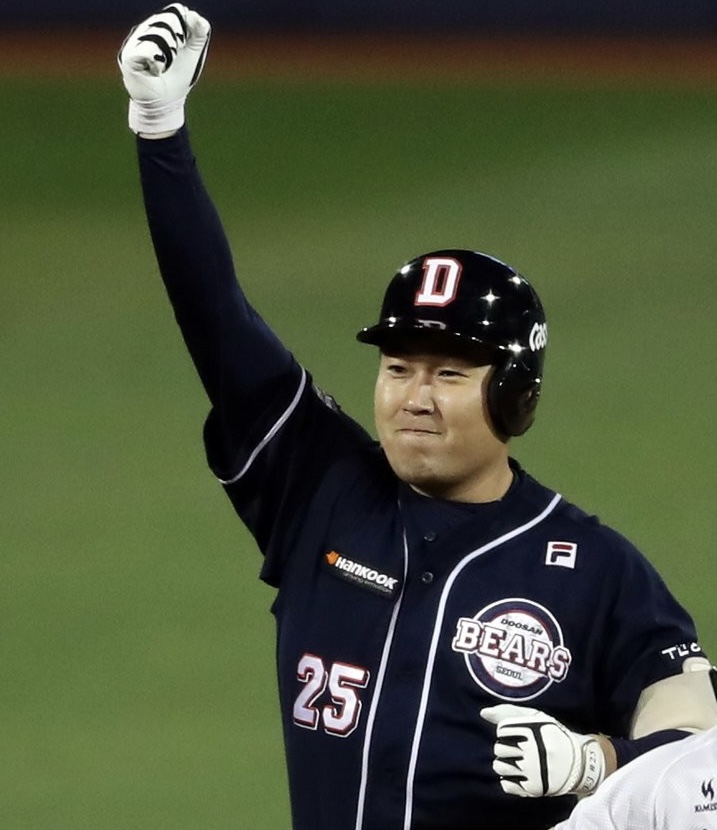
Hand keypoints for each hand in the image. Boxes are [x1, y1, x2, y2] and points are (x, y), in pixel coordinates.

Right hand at [117, 3, 210, 134]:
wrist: (166, 104)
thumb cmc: (177, 78)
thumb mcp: (193, 53)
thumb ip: (199, 33)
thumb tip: (195, 16)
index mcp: (159, 25)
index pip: (176, 12)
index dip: (186, 30)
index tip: (183, 47)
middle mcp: (144, 28)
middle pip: (169, 20)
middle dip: (178, 42)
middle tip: (171, 59)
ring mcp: (134, 41)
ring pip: (160, 34)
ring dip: (169, 55)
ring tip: (163, 66)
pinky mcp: (127, 56)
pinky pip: (148, 50)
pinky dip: (157, 63)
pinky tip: (154, 71)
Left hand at [481, 704, 605, 796]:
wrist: (578, 762)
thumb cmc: (551, 736)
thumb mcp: (534, 717)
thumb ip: (508, 712)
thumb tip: (483, 713)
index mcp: (533, 731)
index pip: (501, 731)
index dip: (507, 732)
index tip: (518, 734)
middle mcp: (533, 750)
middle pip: (498, 749)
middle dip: (505, 748)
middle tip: (517, 750)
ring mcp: (533, 771)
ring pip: (499, 767)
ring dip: (504, 764)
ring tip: (515, 762)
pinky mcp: (534, 788)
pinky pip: (507, 785)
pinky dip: (509, 780)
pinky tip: (519, 775)